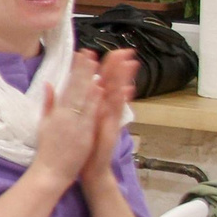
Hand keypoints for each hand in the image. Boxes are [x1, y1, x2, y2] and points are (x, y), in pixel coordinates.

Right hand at [28, 52, 104, 187]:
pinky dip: (94, 100)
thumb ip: (48, 104)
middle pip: (76, 88)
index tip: (80, 56)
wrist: (50, 171)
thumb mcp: (43, 124)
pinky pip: (90, 113)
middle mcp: (65, 115)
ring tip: (97, 64)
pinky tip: (99, 87)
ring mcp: (75, 123)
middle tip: (90, 53)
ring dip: (91, 79)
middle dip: (83, 70)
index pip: (67, 86)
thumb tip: (49, 85)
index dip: (75, 71)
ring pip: (84, 97)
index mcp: (56, 112)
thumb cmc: (47, 150)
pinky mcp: (83, 133)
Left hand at [77, 50, 138, 189]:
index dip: (106, 65)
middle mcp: (107, 110)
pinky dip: (120, 101)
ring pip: (118, 94)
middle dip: (120, 66)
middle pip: (114, 83)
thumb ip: (88, 102)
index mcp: (97, 105)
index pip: (102, 80)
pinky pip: (117, 113)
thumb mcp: (85, 120)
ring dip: (125, 79)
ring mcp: (111, 118)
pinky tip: (125, 90)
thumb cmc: (86, 144)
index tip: (108, 50)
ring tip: (131, 63)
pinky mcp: (112, 128)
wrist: (91, 167)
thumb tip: (92, 85)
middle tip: (127, 50)